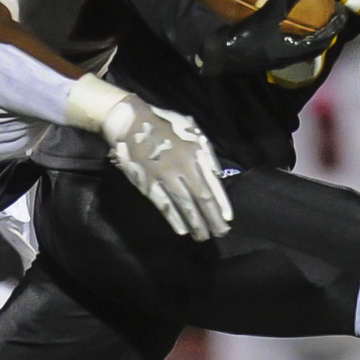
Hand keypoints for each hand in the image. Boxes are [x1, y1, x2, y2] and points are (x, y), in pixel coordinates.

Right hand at [100, 95, 234, 240]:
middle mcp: (183, 166)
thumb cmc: (165, 125)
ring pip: (184, 205)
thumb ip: (205, 153)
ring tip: (203, 236)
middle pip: (201, 198)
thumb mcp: (192, 131)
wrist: (132, 122)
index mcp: (196, 153)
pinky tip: (182, 229)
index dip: (221, 203)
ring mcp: (165, 176)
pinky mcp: (148, 183)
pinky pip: (164, 205)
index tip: (228, 219)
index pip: (213, 184)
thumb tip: (217, 176)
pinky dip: (174, 218)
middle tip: (220, 233)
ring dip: (195, 223)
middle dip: (212, 218)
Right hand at [193, 0, 345, 77]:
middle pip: (314, 44)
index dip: (334, 27)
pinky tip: (283, 17)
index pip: (323, 39)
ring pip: (300, 44)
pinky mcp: (264, 52)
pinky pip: (285, 40)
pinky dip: (290, 29)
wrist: (218, 56)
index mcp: (294, 51)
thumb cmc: (244, 40)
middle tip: (329, 12)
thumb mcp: (265, 17)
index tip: (343, 14)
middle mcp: (288, 56)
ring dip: (308, 31)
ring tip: (310, 14)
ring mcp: (276, 55)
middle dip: (324, 29)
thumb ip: (282, 0)